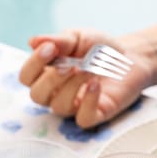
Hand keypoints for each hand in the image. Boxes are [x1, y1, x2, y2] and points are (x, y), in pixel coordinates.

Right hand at [19, 29, 153, 129]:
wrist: (130, 56)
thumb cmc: (98, 48)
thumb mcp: (77, 38)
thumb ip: (57, 40)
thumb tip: (32, 41)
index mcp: (46, 74)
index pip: (26, 77)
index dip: (33, 64)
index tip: (50, 48)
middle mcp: (56, 93)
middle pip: (37, 96)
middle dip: (51, 79)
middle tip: (70, 65)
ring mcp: (74, 106)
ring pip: (60, 106)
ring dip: (73, 85)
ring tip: (90, 68)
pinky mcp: (94, 115)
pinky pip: (83, 119)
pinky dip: (88, 102)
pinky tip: (96, 84)